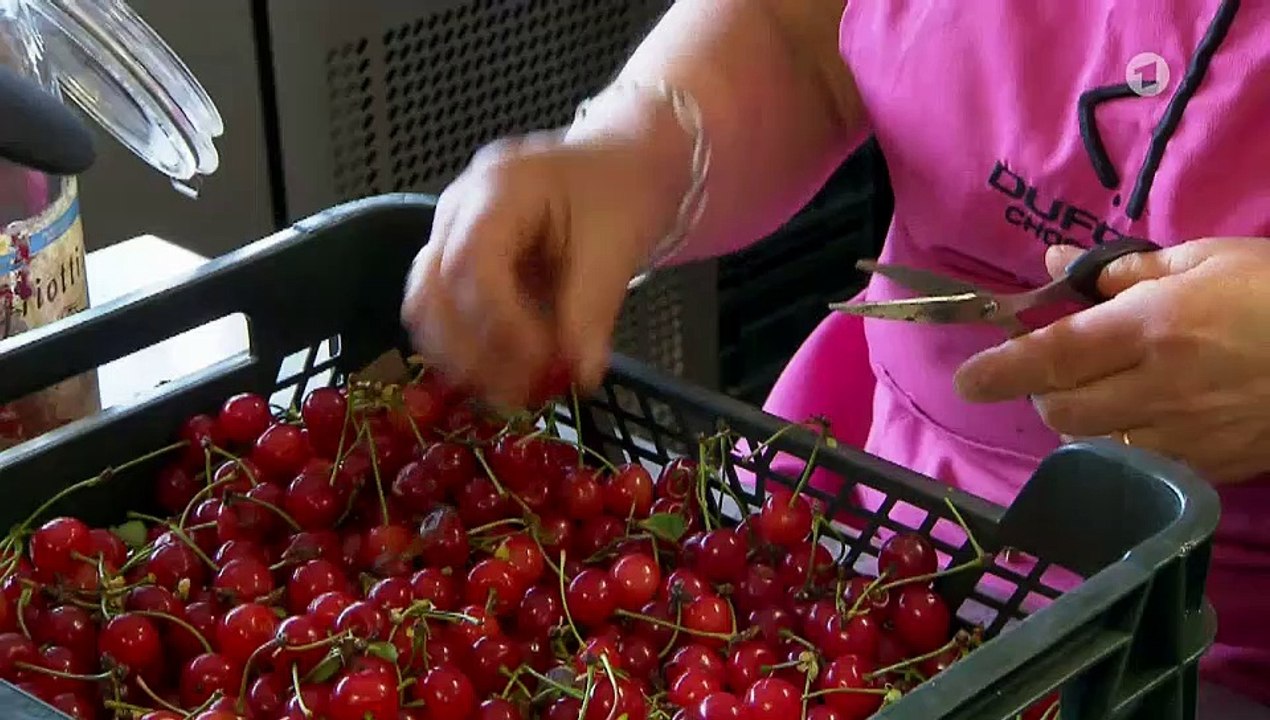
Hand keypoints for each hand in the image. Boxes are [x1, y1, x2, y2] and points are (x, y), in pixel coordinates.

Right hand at [400, 127, 686, 408]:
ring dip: (463, 357)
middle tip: (521, 393)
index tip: (541, 362)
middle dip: (472, 351)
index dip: (499, 323)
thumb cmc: (619, 192)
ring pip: (426, 307)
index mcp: (498, 188)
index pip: (471, 262)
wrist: (620, 164)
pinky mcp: (458, 262)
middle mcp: (459, 208)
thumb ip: (592, 312)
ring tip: (515, 390)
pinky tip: (508, 374)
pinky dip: (469, 350)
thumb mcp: (616, 249)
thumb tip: (580, 375)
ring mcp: (451, 234)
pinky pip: (444, 313)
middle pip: (432, 289)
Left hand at [953, 238, 1269, 482]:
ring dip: (1083, 422)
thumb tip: (1056, 266)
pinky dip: (1127, 445)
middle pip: (1060, 412)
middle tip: (1058, 369)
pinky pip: (1143, 465)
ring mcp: (1186, 434)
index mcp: (1149, 327)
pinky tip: (1147, 419)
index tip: (968, 379)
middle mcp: (1157, 387)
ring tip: (1106, 392)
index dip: (999, 371)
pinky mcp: (1212, 465)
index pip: (1050, 357)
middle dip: (1043, 393)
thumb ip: (1121, 270)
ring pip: (1097, 445)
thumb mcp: (1203, 258)